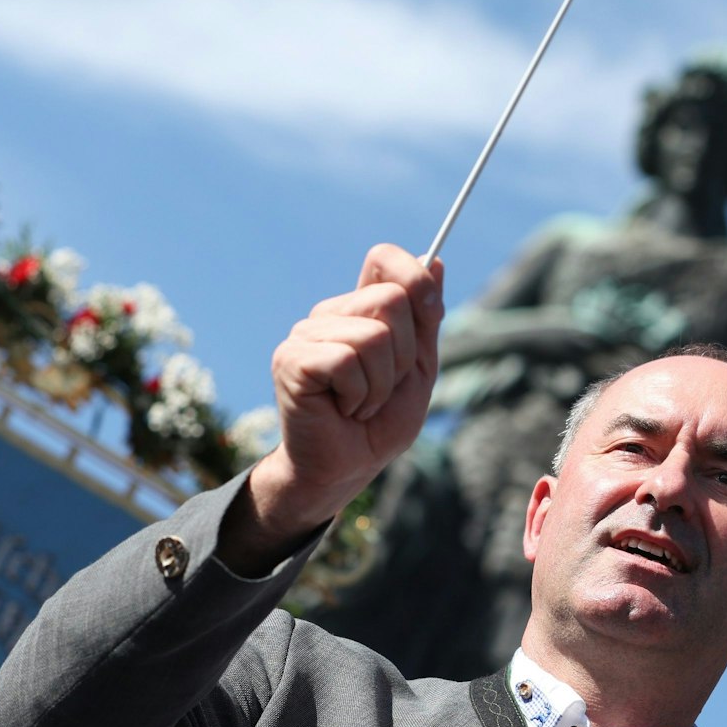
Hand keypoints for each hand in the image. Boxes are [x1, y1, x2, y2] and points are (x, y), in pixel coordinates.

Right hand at [246, 245, 443, 545]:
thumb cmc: (380, 422)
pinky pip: (347, 361)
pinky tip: (344, 410)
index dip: (413, 278)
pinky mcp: (292, 359)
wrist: (348, 468)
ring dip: (381, 384)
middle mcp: (329, 314)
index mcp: (360, 309)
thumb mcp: (418, 368)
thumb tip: (435, 261)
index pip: (383, 258)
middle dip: (403, 355)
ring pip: (374, 336)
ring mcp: (306, 334)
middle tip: (382, 388)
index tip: (430, 314)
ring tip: (362, 403)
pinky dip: (360, 396)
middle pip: (391, 300)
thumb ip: (426, 319)